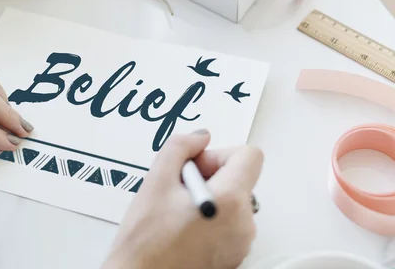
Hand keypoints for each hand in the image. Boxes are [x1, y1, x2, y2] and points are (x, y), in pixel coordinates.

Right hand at [103, 131, 262, 268]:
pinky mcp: (233, 257)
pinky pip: (229, 224)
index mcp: (230, 201)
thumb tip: (199, 138)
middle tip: (177, 189)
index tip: (196, 165)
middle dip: (209, 175)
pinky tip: (182, 227)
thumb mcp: (155, 181)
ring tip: (176, 211)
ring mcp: (240, 244)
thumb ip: (179, 147)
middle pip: (239, 179)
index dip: (219, 153)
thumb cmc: (145, 242)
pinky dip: (210, 218)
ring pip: (233, 201)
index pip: (249, 155)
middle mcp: (243, 224)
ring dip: (208, 197)